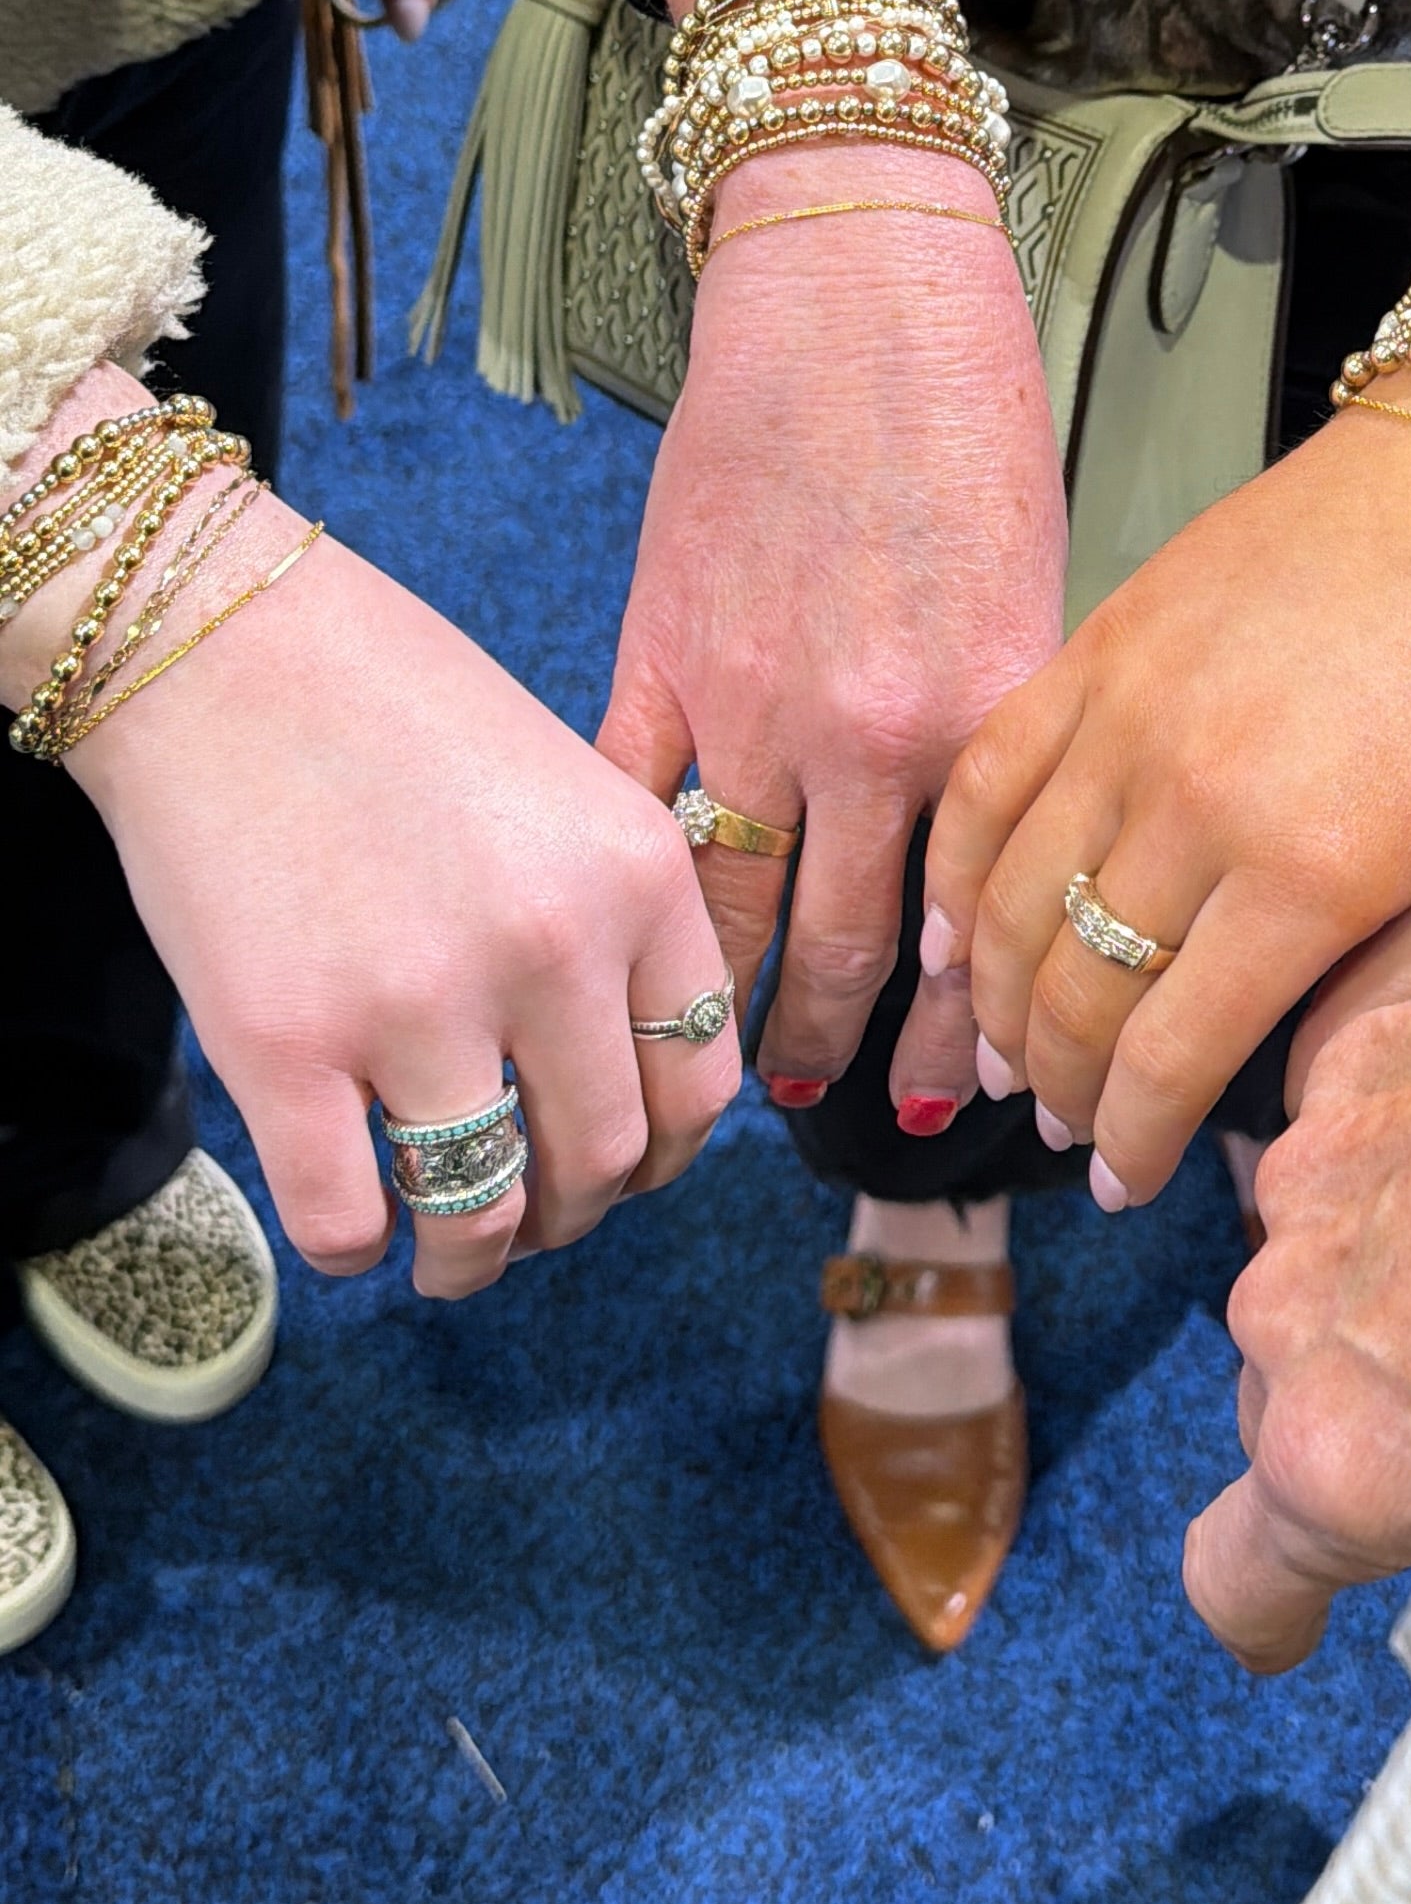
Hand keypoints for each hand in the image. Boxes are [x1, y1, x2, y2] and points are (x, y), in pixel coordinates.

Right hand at [3, 373, 735, 1297]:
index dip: (665, 1151)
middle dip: (571, 1212)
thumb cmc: (388, 705)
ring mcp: (414, 1002)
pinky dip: (355, 1250)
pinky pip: (345, 1223)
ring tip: (449, 1252)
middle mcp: (549, 945)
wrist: (216, 643)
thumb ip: (612, 914)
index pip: (701, 1078)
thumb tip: (634, 1074)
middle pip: (604, 1162)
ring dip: (474, 1260)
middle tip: (529, 1211)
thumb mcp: (562, 782)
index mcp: (634, 872)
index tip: (624, 1165)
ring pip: (484, 1217)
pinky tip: (351, 1224)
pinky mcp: (282, 1044)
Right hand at [598, 146, 1065, 1124]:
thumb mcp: (1037, 587)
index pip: (980, 929)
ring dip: (741, 1008)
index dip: (975, 1034)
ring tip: (744, 1082)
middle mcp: (874, 729)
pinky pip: (641, 811)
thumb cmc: (971, 418)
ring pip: (740, 907)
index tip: (981, 1099)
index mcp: (989, 712)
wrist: (858, 285)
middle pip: (859, 945)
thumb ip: (1008, 738)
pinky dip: (646, 898)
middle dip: (863, 1052)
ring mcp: (753, 696)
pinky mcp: (661, 650)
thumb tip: (995, 874)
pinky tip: (649, 958)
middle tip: (867, 1120)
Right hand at [926, 390, 1410, 1201]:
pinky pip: (983, 781)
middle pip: (1075, 993)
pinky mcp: (1090, 648)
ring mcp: (1126, 719)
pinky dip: (950, 872)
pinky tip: (949, 937)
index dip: (1135, 1140)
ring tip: (1012, 1057)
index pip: (1170, 1056)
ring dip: (994, 1001)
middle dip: (1063, 1087)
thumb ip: (1393, 1004)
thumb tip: (1296, 1115)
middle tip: (1073, 1127)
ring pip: (1008, 900)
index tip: (1127, 1182)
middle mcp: (1195, 804)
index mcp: (1309, 876)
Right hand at [1184, 792, 1410, 1788]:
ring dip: (1385, 1300)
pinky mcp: (1353, 1068)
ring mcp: (1309, 1180)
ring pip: (1314, 1280)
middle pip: (1286, 1418)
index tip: (1290, 1626)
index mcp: (1339, 1465)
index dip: (1268, 1617)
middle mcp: (1286, 1322)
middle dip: (1366, 1441)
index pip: (1235, 1573)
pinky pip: (1353, 1151)